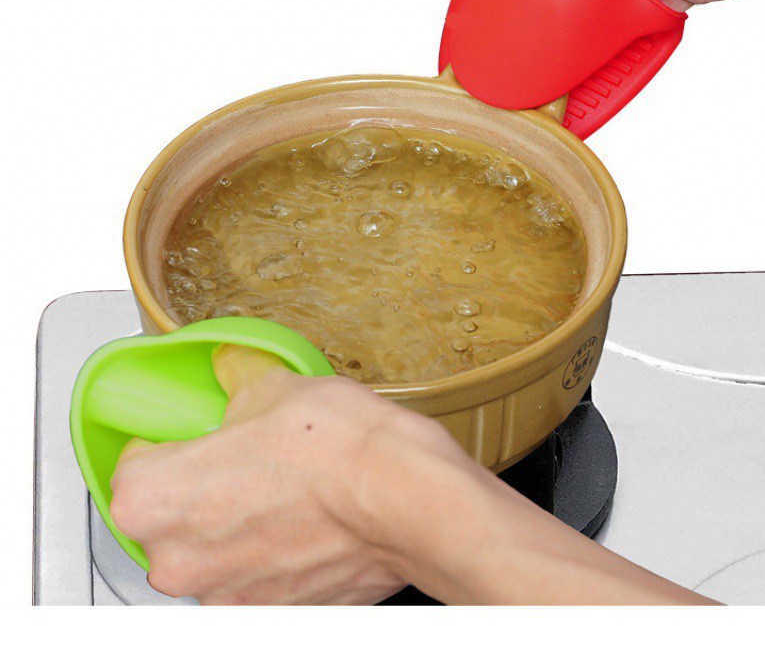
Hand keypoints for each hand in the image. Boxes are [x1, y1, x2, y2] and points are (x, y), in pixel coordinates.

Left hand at [110, 344, 715, 604]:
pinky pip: (251, 577)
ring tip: (282, 489)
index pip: (130, 466)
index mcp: (157, 499)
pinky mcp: (272, 615)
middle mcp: (177, 562)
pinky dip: (268, 552)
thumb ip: (233, 385)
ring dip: (233, 523)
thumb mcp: (272, 386)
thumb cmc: (340, 449)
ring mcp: (226, 598)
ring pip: (211, 551)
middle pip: (166, 517)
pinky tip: (304, 519)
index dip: (163, 442)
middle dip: (197, 487)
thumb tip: (231, 375)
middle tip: (240, 457)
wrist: (408, 499)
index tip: (185, 434)